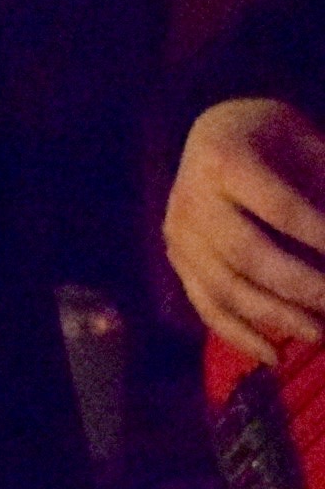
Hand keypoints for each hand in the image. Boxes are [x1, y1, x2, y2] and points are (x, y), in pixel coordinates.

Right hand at [165, 95, 324, 363]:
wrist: (218, 132)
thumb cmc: (277, 140)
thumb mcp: (309, 145)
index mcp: (225, 158)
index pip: (278, 206)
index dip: (318, 234)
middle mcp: (191, 198)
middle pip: (247, 253)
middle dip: (302, 286)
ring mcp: (179, 234)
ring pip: (224, 286)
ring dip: (277, 317)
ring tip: (320, 334)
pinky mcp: (177, 260)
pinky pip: (204, 305)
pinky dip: (238, 335)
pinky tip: (275, 356)